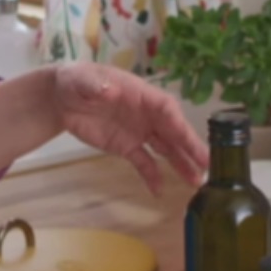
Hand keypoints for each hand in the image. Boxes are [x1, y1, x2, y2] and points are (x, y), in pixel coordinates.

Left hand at [55, 62, 209, 193]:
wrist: (62, 98)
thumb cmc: (76, 81)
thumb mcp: (83, 80)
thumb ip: (96, 85)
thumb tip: (108, 90)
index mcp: (141, 94)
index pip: (167, 110)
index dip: (180, 125)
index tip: (193, 141)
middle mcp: (146, 114)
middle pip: (173, 132)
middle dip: (190, 148)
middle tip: (208, 166)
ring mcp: (138, 131)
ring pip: (165, 149)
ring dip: (180, 164)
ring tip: (196, 181)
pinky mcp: (126, 146)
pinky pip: (143, 162)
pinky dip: (151, 176)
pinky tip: (159, 191)